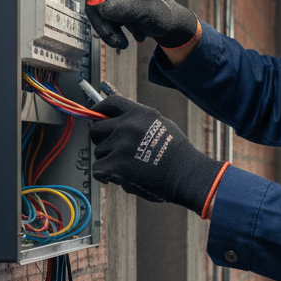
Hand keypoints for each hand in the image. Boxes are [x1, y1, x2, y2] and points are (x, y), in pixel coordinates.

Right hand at [85, 0, 199, 50]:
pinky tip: (125, 40)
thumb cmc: (165, 15)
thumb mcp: (148, 12)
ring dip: (110, 31)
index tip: (101, 15)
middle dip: (104, 22)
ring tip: (123, 44)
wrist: (172, 26)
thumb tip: (102, 8)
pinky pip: (105, 19)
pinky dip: (113, 32)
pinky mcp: (116, 7)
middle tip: (115, 42)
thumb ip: (126, 9)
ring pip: (99, 12)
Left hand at [90, 96, 223, 213]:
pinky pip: (98, 169)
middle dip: (102, 140)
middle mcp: (127, 125)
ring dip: (109, 160)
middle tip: (115, 150)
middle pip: (97, 129)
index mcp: (139, 113)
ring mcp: (120, 145)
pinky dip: (105, 175)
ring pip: (99, 151)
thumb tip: (116, 123)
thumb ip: (137, 122)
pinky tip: (118, 177)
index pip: (110, 103)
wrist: (186, 175)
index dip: (99, 110)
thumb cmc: (177, 155)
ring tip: (129, 166)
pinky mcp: (115, 165)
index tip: (95, 116)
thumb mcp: (160, 126)